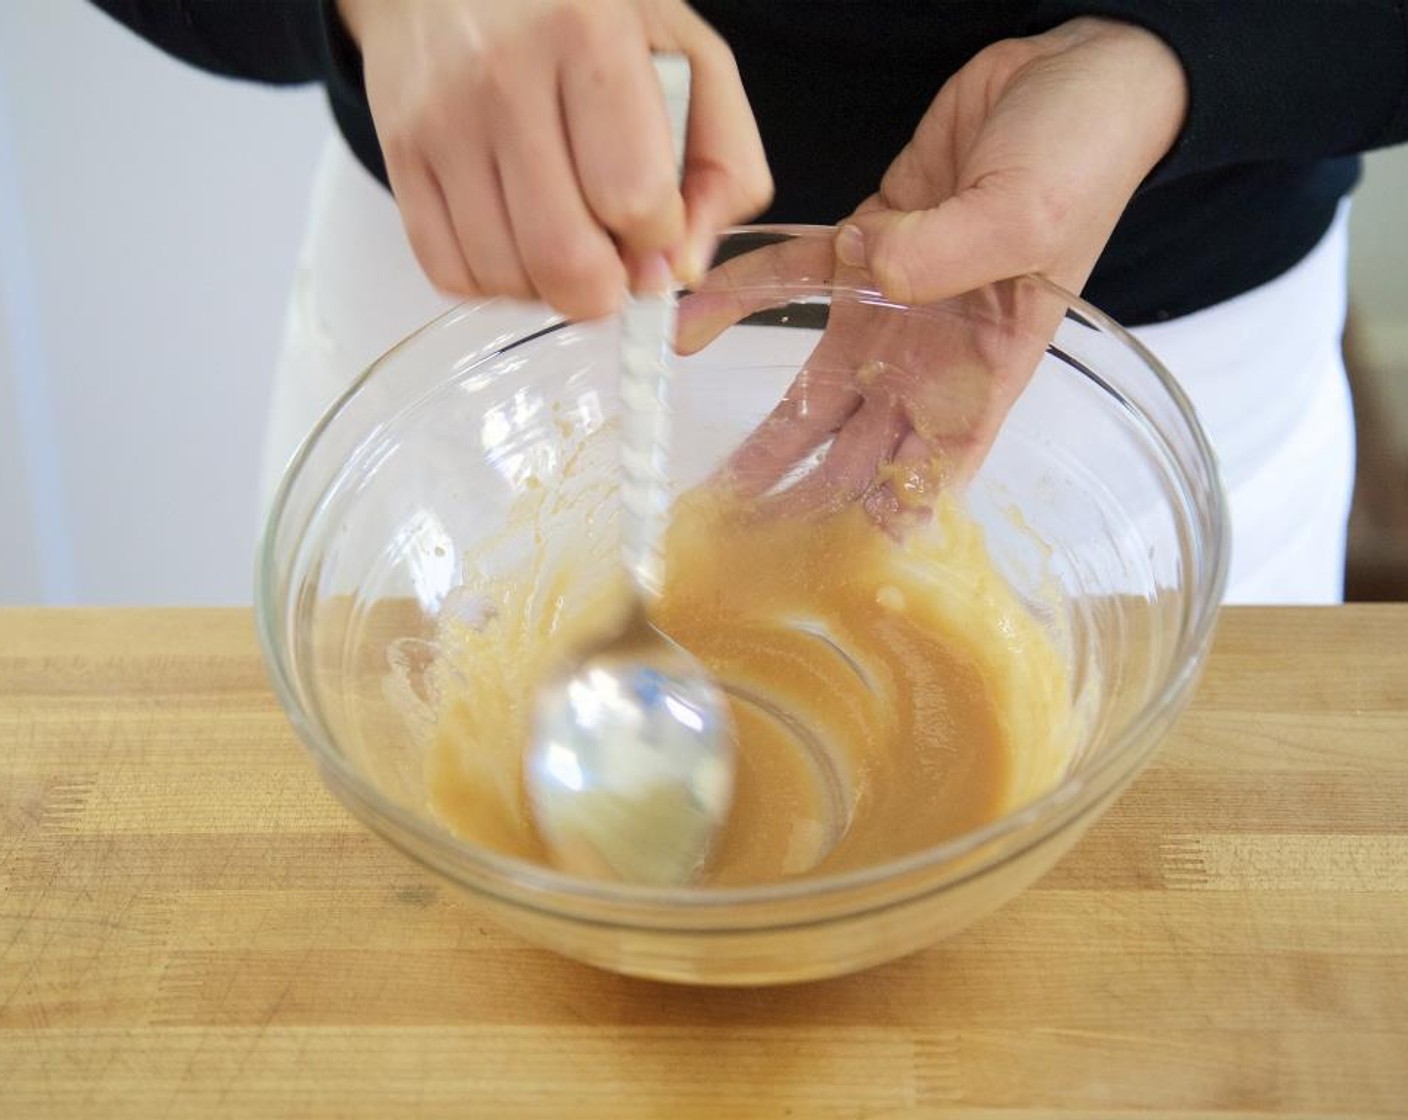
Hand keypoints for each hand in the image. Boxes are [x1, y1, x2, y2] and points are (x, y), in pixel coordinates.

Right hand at [336, 0, 771, 317]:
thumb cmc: (586, 18)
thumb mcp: (686, 57)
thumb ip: (722, 165)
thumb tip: (684, 269)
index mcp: (587, 37)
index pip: (633, 197)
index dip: (658, 240)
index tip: (657, 225)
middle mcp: (502, 76)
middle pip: (564, 257)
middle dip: (605, 289)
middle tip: (615, 264)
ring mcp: (440, 120)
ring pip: (506, 276)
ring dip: (551, 287)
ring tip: (567, 238)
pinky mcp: (400, 156)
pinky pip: (452, 274)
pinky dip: (497, 283)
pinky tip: (519, 241)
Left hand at [678, 18, 1186, 523]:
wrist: (1075, 72)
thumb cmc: (1085, 155)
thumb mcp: (1033, 211)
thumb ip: (957, 253)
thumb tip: (882, 273)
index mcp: (984, 378)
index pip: (925, 483)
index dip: (872, 535)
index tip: (813, 581)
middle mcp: (932, 363)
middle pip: (852, 461)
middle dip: (797, 512)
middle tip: (734, 557)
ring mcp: (891, 313)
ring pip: (811, 398)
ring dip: (759, 445)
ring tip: (704, 495)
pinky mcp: (860, 250)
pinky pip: (788, 282)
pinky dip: (739, 299)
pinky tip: (691, 325)